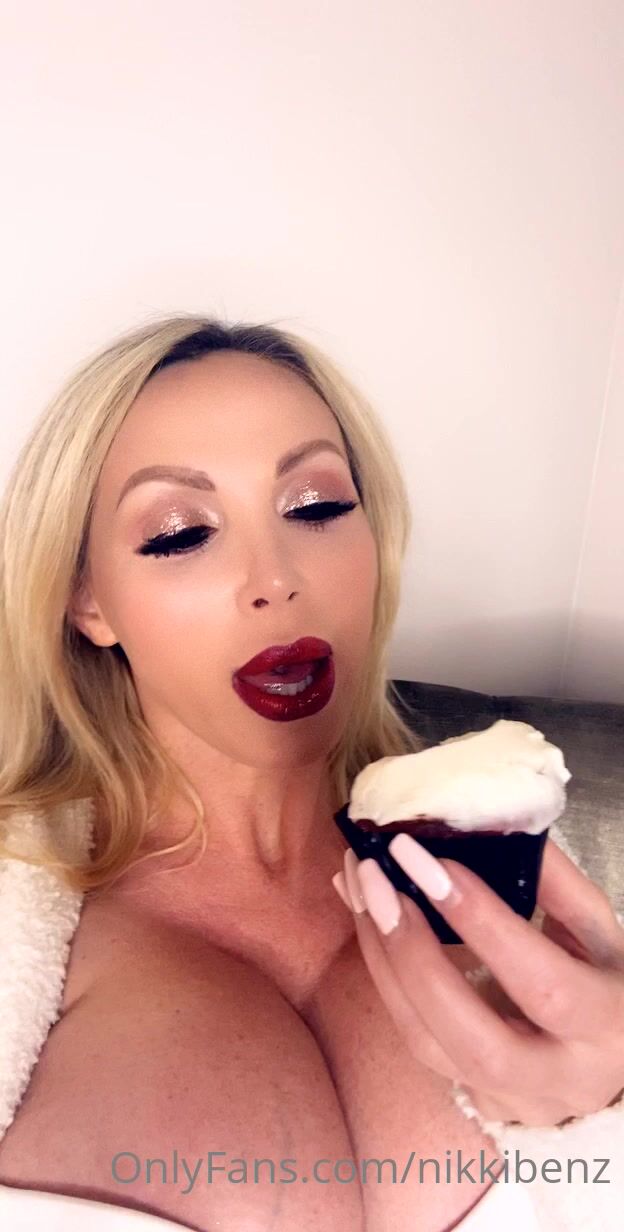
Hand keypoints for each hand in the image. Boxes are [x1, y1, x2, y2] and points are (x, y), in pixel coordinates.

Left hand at [333, 836, 623, 1126]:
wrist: (617, 1066)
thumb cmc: (608, 983)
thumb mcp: (600, 931)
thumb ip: (555, 882)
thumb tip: (492, 824)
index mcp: (607, 1024)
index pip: (539, 983)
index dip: (480, 922)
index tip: (424, 860)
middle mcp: (561, 1078)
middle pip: (472, 1038)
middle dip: (412, 953)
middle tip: (373, 878)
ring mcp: (513, 1101)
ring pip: (428, 1046)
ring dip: (383, 961)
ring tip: (359, 889)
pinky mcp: (475, 1101)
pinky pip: (418, 1042)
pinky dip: (385, 979)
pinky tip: (368, 923)